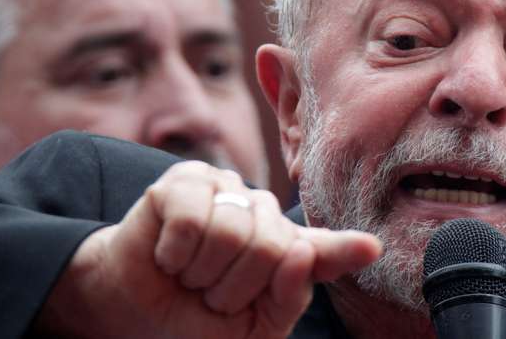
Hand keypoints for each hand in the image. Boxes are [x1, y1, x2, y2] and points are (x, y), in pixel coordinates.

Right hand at [34, 161, 381, 338]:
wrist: (135, 310)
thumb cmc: (195, 316)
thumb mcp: (250, 326)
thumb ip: (286, 296)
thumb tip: (304, 253)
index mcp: (284, 249)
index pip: (321, 250)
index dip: (343, 249)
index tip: (370, 249)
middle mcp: (261, 212)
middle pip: (270, 247)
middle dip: (231, 288)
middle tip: (209, 291)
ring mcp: (226, 189)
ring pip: (231, 234)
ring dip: (200, 272)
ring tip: (190, 272)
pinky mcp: (186, 180)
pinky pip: (192, 220)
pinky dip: (175, 253)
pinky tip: (169, 252)